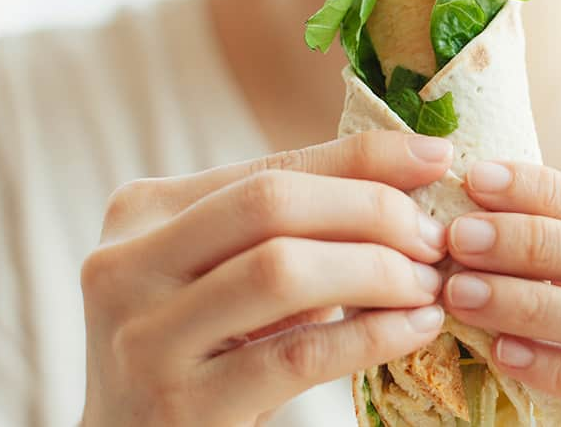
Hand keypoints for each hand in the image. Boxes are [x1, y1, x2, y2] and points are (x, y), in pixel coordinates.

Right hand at [80, 131, 453, 426]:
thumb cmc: (200, 352)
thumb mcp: (230, 274)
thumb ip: (294, 225)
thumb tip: (414, 168)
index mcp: (141, 212)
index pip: (270, 167)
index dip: (361, 158)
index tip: (436, 158)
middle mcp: (124, 264)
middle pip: (270, 204)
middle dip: (372, 211)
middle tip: (435, 238)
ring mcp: (143, 338)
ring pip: (281, 271)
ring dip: (376, 270)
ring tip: (427, 286)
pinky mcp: (179, 406)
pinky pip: (296, 354)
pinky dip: (370, 335)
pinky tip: (415, 329)